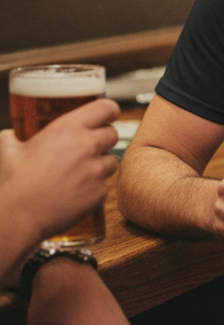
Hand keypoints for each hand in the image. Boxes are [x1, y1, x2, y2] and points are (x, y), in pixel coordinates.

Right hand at [0, 100, 119, 262]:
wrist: (18, 216)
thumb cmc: (12, 182)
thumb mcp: (8, 150)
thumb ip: (13, 137)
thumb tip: (9, 134)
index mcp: (68, 128)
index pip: (106, 108)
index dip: (109, 112)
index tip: (107, 116)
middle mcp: (87, 146)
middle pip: (112, 134)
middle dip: (103, 140)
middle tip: (88, 148)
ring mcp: (95, 170)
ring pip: (111, 161)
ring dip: (100, 165)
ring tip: (78, 173)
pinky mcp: (99, 192)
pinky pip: (104, 186)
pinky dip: (93, 188)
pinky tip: (75, 192)